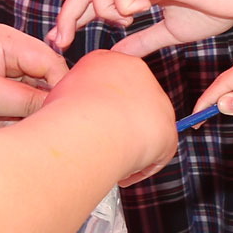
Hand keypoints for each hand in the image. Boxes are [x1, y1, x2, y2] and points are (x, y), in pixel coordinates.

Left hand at [0, 23, 65, 123]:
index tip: (56, 118)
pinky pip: (6, 99)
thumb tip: (61, 109)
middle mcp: (4, 48)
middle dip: (33, 104)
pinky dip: (1, 113)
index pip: (53, 64)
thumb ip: (28, 101)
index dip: (59, 91)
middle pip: (40, 79)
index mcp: (8, 40)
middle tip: (16, 120)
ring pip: (24, 93)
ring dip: (15, 111)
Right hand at [44, 48, 178, 183]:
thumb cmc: (69, 110)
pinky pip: (156, 155)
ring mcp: (158, 102)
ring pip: (144, 129)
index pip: (113, 82)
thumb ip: (75, 92)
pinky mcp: (168, 130)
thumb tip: (71, 106)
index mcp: (112, 61)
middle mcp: (140, 76)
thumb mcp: (63, 88)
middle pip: (132, 104)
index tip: (90, 121)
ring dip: (127, 147)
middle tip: (98, 142)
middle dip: (117, 126)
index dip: (100, 106)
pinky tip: (121, 170)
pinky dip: (138, 167)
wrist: (91, 127)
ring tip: (106, 156)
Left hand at [50, 0, 232, 51]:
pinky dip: (123, 5)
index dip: (71, 18)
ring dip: (102, 9)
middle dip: (67, 14)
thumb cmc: (212, 10)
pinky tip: (139, 14)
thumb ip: (143, 41)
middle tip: (61, 41)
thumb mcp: (169, 33)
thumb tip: (118, 55)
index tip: (61, 43)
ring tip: (122, 23)